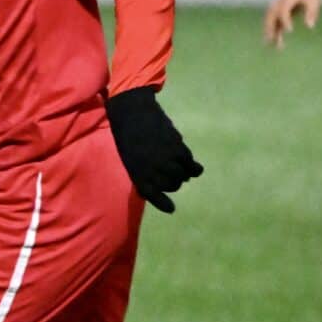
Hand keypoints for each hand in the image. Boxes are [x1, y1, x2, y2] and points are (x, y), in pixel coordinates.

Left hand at [106, 87, 202, 212]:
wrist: (132, 112)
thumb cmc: (128, 135)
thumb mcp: (130, 158)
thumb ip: (144, 171)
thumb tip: (161, 185)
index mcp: (136, 172)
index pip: (152, 194)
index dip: (162, 203)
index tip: (171, 208)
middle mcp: (151, 170)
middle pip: (172, 185)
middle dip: (174, 184)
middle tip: (175, 178)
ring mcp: (165, 160)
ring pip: (183, 176)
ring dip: (184, 174)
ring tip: (182, 170)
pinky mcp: (178, 149)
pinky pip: (191, 165)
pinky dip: (193, 167)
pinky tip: (193, 166)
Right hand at [263, 0, 321, 47]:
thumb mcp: (314, 0)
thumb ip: (311, 13)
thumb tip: (310, 27)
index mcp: (287, 0)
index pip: (283, 11)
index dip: (285, 21)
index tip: (290, 31)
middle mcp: (278, 4)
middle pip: (271, 17)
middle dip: (270, 28)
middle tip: (271, 40)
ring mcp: (277, 8)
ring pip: (270, 21)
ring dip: (269, 32)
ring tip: (270, 45)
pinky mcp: (279, 12)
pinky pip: (274, 23)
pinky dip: (274, 32)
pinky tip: (276, 43)